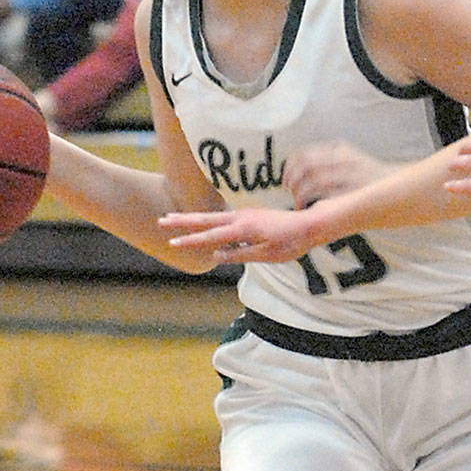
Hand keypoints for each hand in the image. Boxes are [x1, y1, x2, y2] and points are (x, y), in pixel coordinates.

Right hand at [159, 206, 316, 262]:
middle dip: (182, 221)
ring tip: (173, 218)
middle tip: (161, 220)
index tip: (172, 242)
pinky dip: (207, 219)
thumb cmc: (290, 243)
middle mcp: (240, 218)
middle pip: (205, 219)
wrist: (309, 225)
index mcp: (243, 229)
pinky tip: (201, 223)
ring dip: (191, 217)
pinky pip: (223, 218)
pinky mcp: (249, 215)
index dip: (190, 240)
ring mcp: (244, 214)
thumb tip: (216, 256)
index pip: (210, 236)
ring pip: (212, 216)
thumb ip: (240, 254)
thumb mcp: (266, 255)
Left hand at [284, 142, 384, 207]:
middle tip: (289, 191)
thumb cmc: (370, 178)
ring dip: (299, 194)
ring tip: (298, 203)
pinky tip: (308, 210)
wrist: (396, 186)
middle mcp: (342, 160)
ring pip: (311, 182)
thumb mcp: (351, 159)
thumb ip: (329, 160)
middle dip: (292, 179)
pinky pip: (323, 197)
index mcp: (340, 150)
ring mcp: (347, 177)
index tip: (286, 177)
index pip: (306, 153)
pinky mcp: (350, 193)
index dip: (290, 165)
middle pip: (305, 166)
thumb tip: (299, 168)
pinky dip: (311, 203)